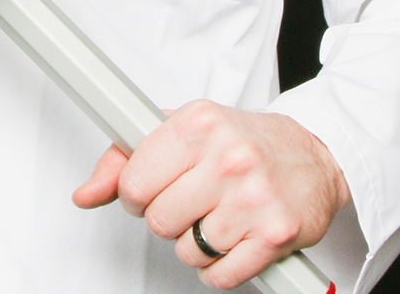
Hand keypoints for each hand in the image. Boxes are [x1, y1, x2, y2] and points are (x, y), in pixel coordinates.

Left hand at [73, 102, 349, 289]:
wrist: (313, 154)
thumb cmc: (241, 141)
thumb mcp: (181, 130)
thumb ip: (125, 158)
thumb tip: (85, 193)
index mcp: (199, 124)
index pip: (134, 181)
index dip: (135, 192)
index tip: (149, 188)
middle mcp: (228, 158)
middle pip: (159, 221)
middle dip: (167, 217)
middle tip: (188, 201)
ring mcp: (253, 198)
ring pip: (188, 251)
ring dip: (196, 241)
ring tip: (216, 214)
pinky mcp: (275, 235)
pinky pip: (220, 275)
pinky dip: (219, 266)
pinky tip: (232, 238)